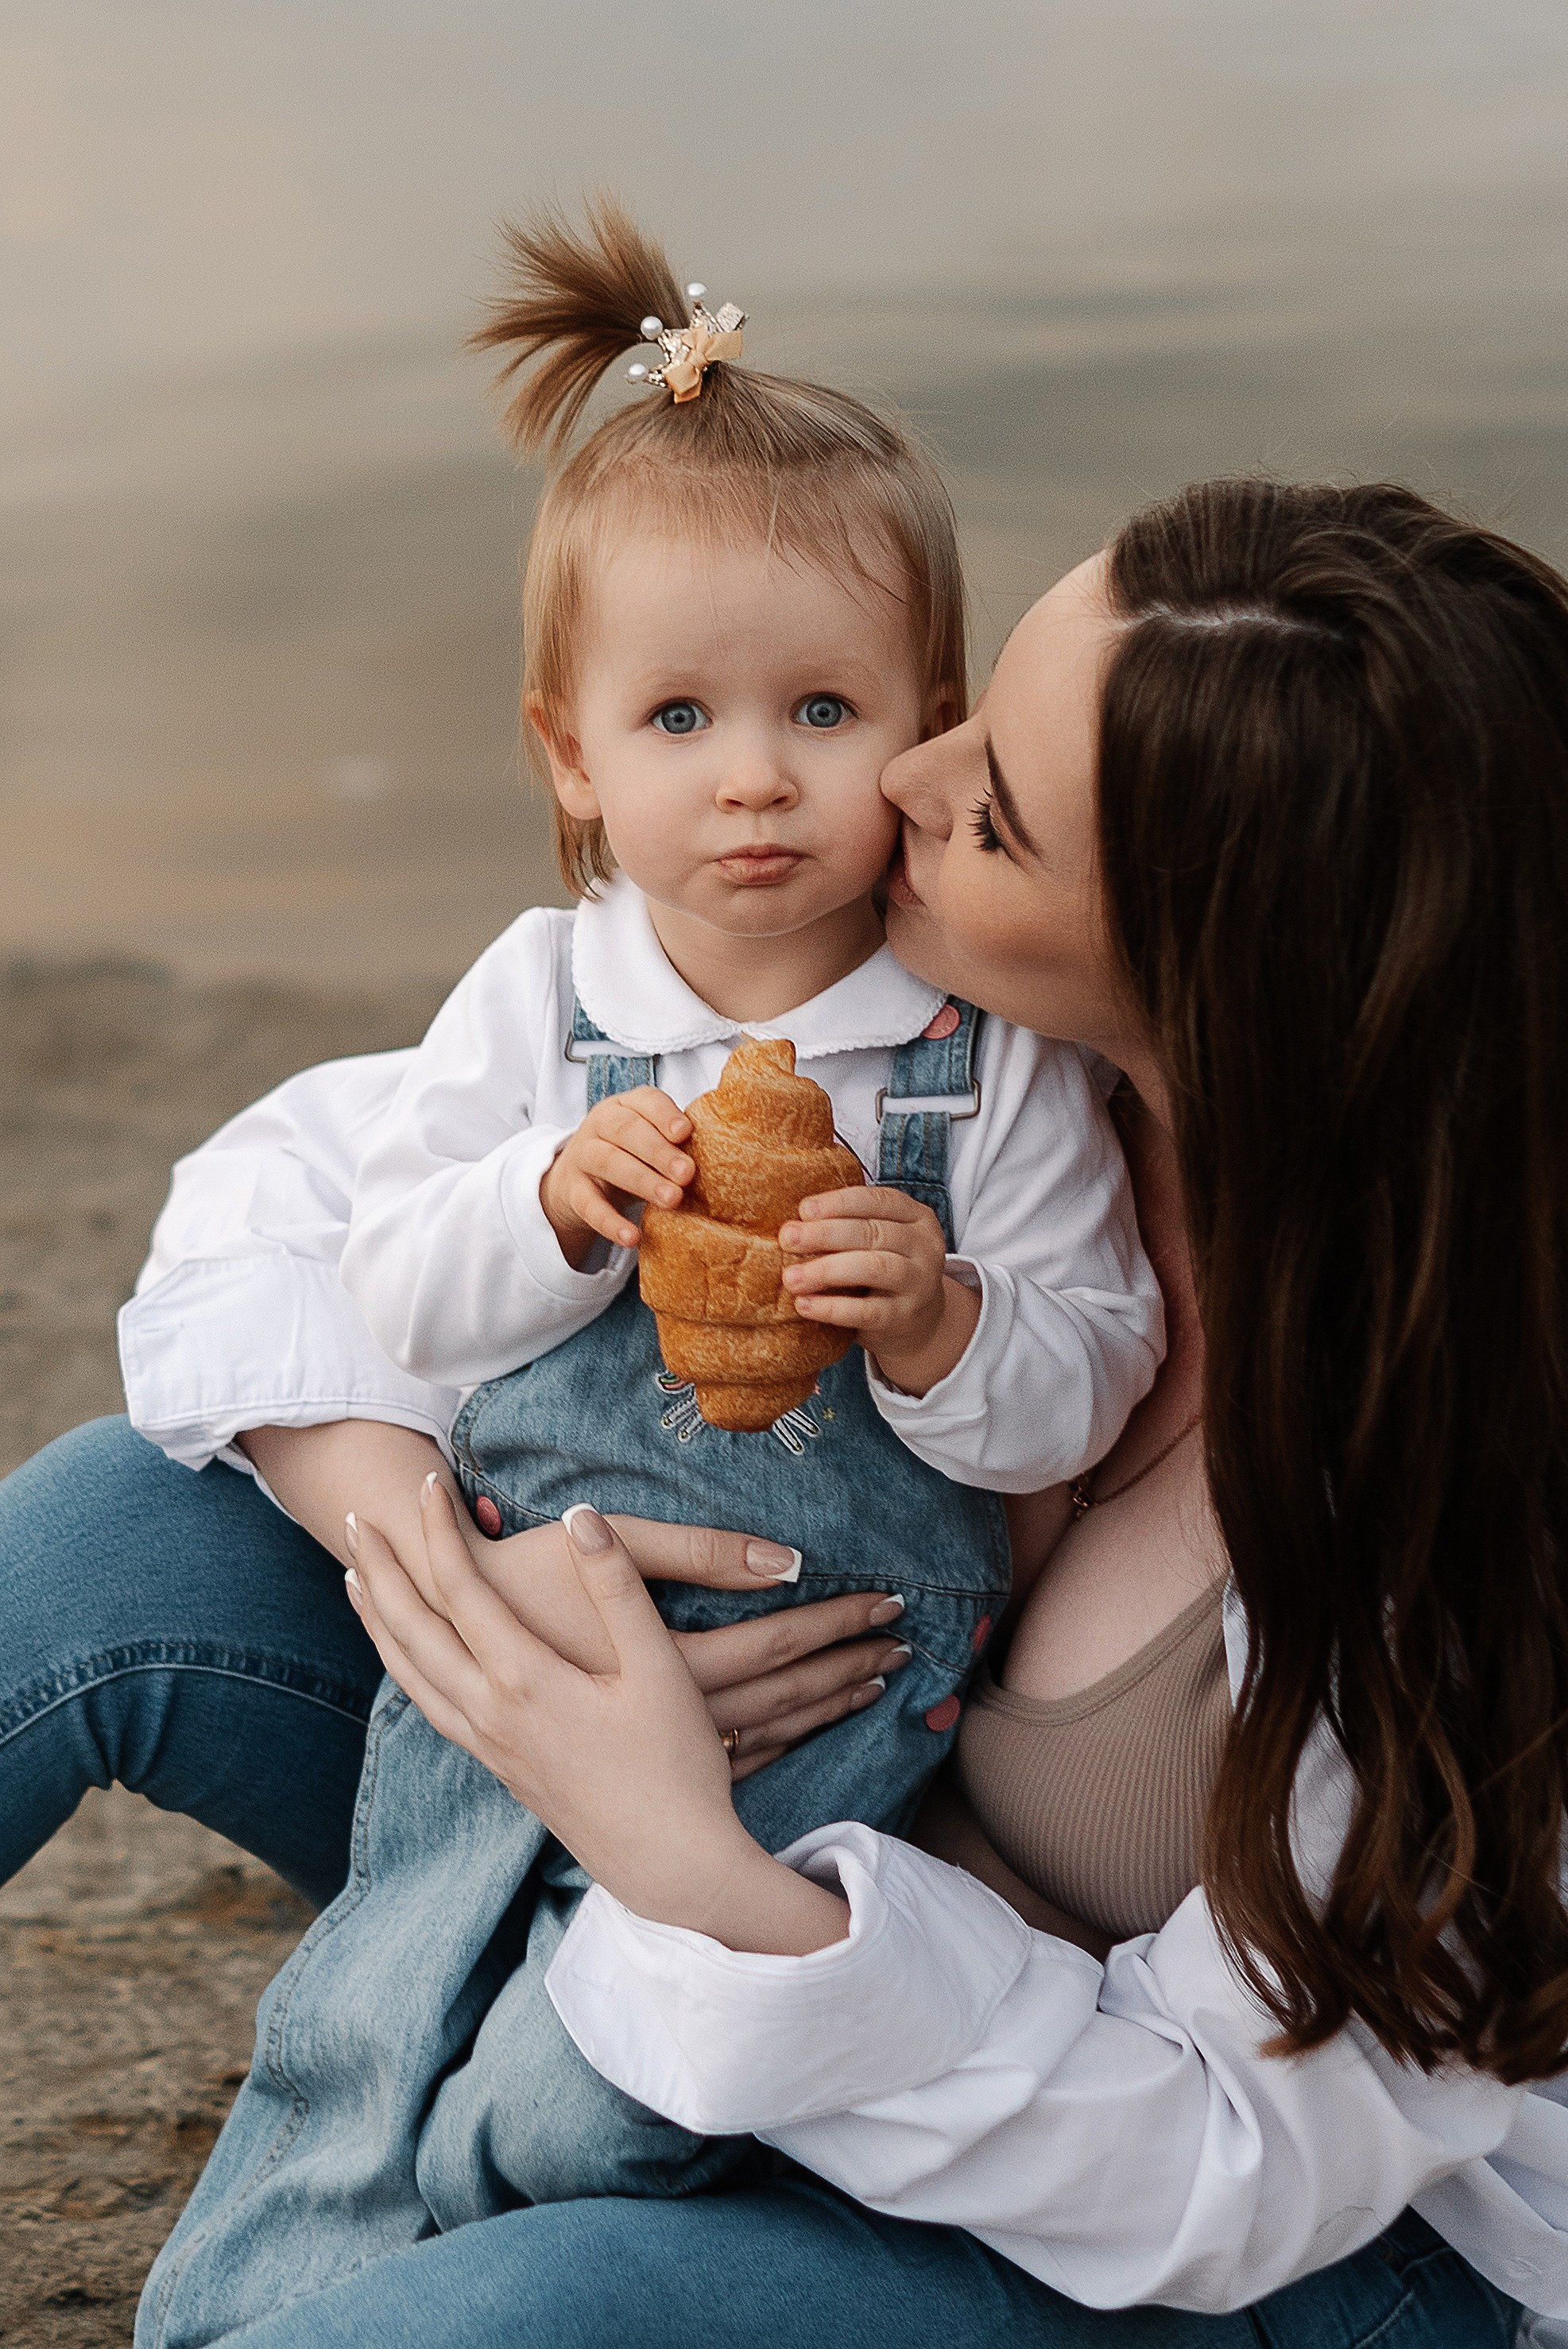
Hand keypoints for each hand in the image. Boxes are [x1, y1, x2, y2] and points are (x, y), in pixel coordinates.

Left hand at [344, 1484, 851, 1951]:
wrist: (670, 1868)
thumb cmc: (675, 1766)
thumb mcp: (656, 1668)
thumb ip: (616, 1586)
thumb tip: (581, 1515)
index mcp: (524, 1679)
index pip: (459, 1588)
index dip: (436, 1531)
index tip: (425, 1484)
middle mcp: (490, 1712)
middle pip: (412, 1630)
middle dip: (380, 1571)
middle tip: (354, 1521)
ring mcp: (490, 1746)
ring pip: (410, 1675)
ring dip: (377, 1623)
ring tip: (354, 1584)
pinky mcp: (501, 1770)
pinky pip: (430, 1708)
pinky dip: (404, 1671)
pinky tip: (410, 1663)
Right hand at [458, 1508, 912, 1778]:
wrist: (446, 1630)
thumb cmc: (524, 1581)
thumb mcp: (605, 1552)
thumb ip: (684, 1553)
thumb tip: (777, 1557)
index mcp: (661, 1663)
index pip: (776, 1643)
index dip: (836, 1621)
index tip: (891, 1603)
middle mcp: (665, 1712)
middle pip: (782, 1692)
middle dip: (847, 1664)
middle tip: (907, 1639)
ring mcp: (654, 1740)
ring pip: (766, 1726)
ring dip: (826, 1698)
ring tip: (884, 1672)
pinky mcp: (641, 1745)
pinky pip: (735, 1749)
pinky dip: (785, 1732)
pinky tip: (814, 1721)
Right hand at [539, 1088, 694, 1265]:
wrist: (575, 1180)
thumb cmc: (629, 1155)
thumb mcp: (650, 1141)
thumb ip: (676, 1142)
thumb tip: (722, 1156)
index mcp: (625, 1106)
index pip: (645, 1100)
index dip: (664, 1114)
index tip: (686, 1132)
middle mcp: (600, 1124)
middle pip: (626, 1130)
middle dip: (659, 1151)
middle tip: (687, 1173)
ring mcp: (582, 1156)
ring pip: (608, 1162)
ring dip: (642, 1180)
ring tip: (672, 1199)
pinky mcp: (572, 1191)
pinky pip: (589, 1205)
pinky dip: (610, 1222)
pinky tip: (632, 1237)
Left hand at [780, 1185, 981, 1395]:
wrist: (919, 1321)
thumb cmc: (884, 1270)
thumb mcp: (879, 1240)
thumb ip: (849, 1224)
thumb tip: (793, 1220)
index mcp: (917, 1217)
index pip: (879, 1200)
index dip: (840, 1203)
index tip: (803, 1210)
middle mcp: (924, 1247)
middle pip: (872, 1233)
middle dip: (825, 1233)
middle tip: (787, 1238)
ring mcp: (918, 1283)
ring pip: (872, 1268)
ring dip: (826, 1270)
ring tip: (790, 1277)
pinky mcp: (903, 1317)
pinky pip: (866, 1311)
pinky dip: (832, 1307)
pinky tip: (804, 1304)